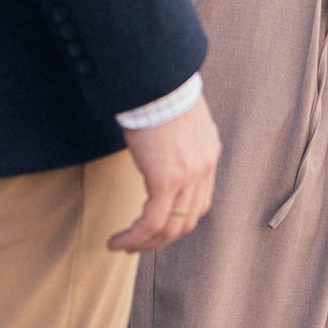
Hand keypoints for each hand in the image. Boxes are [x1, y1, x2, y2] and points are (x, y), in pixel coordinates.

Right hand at [110, 98, 219, 250]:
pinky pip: (152, 221)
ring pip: (170, 228)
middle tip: (139, 244)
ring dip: (146, 243)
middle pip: (188, 221)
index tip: (156, 227)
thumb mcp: (178, 117)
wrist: (155, 80)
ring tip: (124, 246)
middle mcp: (204, 168)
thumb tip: (162, 146)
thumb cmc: (159, 91)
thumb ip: (177, 138)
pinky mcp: (165, 179)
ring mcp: (188, 176)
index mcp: (209, 154)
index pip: (200, 202)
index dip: (178, 221)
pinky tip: (118, 241)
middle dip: (162, 239)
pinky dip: (135, 237)